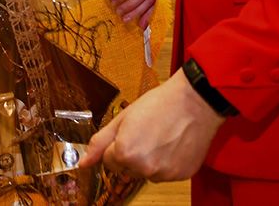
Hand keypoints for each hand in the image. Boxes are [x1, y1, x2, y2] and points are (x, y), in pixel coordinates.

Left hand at [80, 70, 224, 180]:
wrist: (195, 102)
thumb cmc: (159, 104)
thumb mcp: (124, 118)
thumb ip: (100, 142)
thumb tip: (83, 163)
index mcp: (125, 153)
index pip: (109, 161)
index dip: (117, 144)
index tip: (130, 131)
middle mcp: (143, 168)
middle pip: (127, 169)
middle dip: (131, 154)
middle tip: (146, 132)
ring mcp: (163, 174)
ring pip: (146, 172)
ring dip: (149, 160)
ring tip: (161, 136)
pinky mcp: (180, 176)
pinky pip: (165, 174)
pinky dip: (166, 162)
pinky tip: (173, 144)